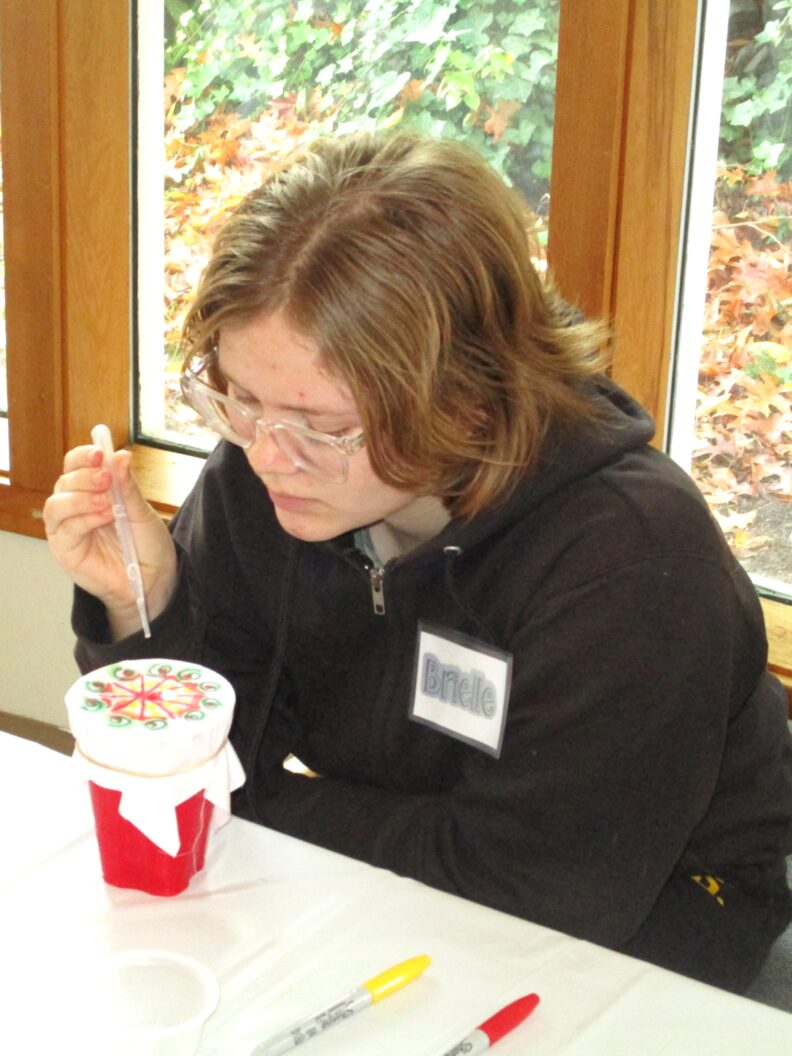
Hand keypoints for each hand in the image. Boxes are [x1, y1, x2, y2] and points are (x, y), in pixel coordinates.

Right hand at [44, 443, 176, 637]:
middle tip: (106, 478)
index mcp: (92, 491)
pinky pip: (64, 529)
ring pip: (56, 504)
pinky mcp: (65, 550)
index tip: (100, 453)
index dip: (83, 456)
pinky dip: (83, 519)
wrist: (154, 579)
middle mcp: (75, 507)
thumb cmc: (147, 544)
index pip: (75, 465)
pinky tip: (104, 517)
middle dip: (84, 476)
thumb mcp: (142, 512)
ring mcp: (67, 529)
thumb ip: (128, 487)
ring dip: (80, 498)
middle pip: (64, 481)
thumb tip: (120, 455)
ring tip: (107, 502)